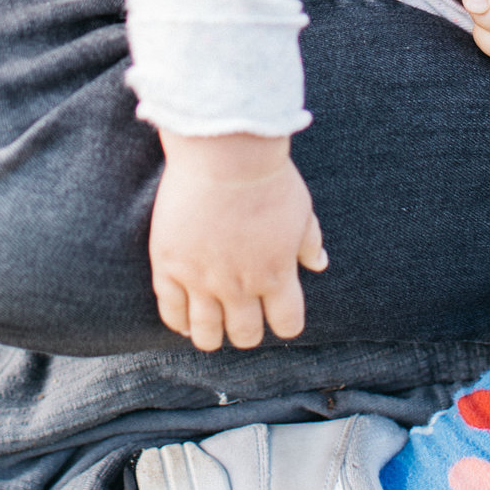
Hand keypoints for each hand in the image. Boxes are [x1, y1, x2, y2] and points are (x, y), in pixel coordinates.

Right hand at [148, 132, 327, 349]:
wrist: (223, 153)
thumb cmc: (267, 177)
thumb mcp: (301, 209)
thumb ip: (309, 242)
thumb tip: (319, 264)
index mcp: (277, 274)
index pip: (287, 324)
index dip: (284, 322)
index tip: (277, 313)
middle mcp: (240, 285)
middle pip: (245, 333)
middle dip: (246, 331)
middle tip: (241, 319)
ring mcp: (202, 278)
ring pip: (206, 333)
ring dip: (211, 336)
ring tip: (210, 331)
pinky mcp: (170, 265)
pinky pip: (170, 310)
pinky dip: (178, 322)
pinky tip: (184, 321)